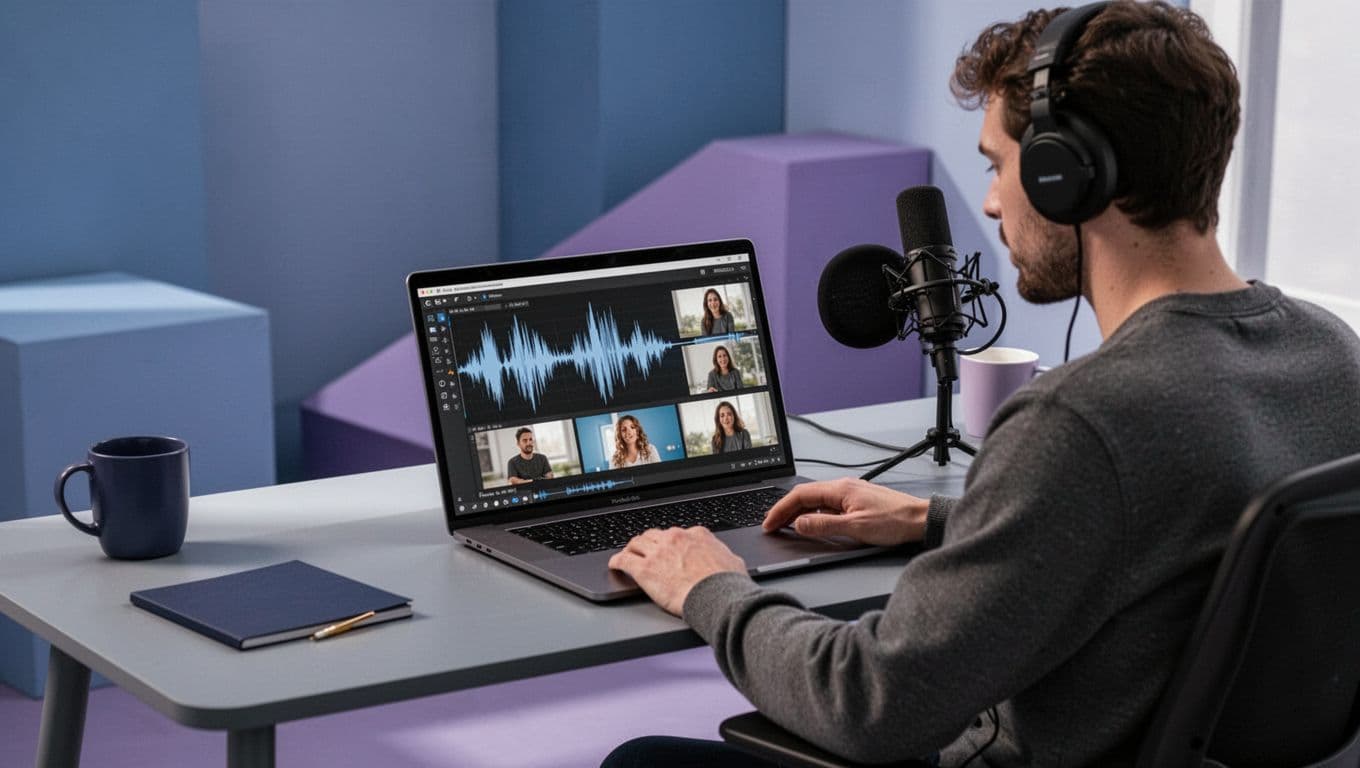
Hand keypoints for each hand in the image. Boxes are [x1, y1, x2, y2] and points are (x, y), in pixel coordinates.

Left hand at [608, 527, 745, 615]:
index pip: (678, 533)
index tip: (668, 548)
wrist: (717, 596)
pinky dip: (617, 561)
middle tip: (645, 550)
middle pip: (654, 535)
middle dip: (649, 542)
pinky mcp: (645, 569)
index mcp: (696, 535)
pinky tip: (615, 565)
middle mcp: (675, 538)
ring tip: (628, 554)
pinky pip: (623, 560)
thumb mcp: (732, 561)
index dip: (671, 542)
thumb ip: (723, 556)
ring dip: (632, 548)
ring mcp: (658, 552)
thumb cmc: (727, 583)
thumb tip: (727, 560)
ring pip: (636, 543)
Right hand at [763, 478, 928, 546]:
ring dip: (798, 512)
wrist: (920, 520)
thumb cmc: (896, 521)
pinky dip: (812, 514)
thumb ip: (825, 526)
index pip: (800, 495)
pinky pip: (826, 506)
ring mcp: (850, 494)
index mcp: (840, 489)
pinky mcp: (856, 502)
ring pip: (815, 501)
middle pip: (805, 496)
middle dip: (784, 510)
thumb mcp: (856, 528)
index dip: (781, 509)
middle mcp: (843, 487)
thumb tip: (800, 524)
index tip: (770, 522)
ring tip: (785, 525)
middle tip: (771, 524)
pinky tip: (811, 524)